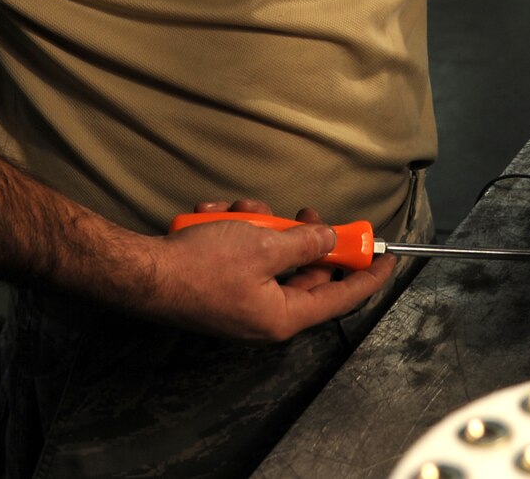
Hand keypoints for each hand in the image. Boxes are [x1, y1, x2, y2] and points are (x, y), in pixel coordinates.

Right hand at [145, 199, 395, 340]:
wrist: (140, 272)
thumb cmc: (199, 266)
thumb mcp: (263, 244)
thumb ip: (305, 243)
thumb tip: (329, 238)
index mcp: (283, 316)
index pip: (341, 297)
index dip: (369, 275)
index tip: (389, 257)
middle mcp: (265, 315)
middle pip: (305, 271)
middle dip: (301, 235)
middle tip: (304, 212)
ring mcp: (242, 301)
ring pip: (271, 254)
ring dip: (258, 225)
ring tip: (236, 213)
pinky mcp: (221, 287)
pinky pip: (242, 252)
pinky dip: (231, 230)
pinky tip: (212, 217)